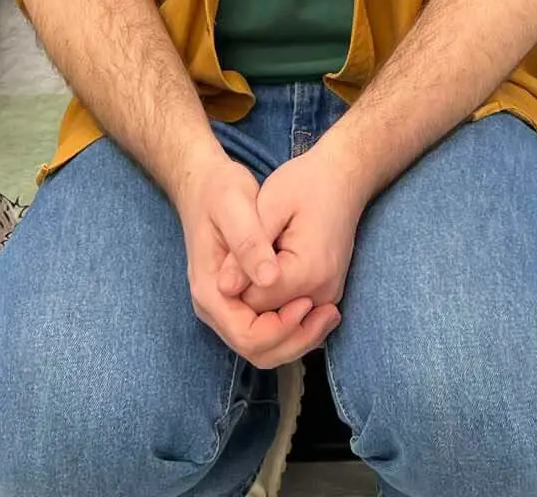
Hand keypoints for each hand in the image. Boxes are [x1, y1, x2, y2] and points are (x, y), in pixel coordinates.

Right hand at [175, 146, 338, 368]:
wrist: (206, 186)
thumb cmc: (219, 191)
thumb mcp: (233, 204)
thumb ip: (248, 242)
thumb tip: (268, 280)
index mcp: (210, 291)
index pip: (248, 336)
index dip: (283, 327)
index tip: (309, 301)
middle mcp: (216, 308)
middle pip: (259, 350)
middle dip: (296, 339)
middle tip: (330, 313)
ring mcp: (228, 308)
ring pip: (267, 347)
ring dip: (300, 337)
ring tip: (330, 312)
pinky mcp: (242, 302)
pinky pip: (270, 331)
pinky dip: (295, 326)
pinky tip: (319, 307)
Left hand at [220, 141, 364, 321]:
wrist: (343, 179)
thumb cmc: (304, 184)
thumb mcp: (269, 204)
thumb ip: (246, 247)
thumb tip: (223, 288)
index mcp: (307, 272)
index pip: (252, 304)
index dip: (233, 283)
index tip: (231, 252)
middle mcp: (322, 293)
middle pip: (266, 319)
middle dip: (245, 295)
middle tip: (240, 257)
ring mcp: (328, 298)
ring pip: (278, 322)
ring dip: (260, 298)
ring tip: (257, 259)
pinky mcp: (327, 296)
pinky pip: (292, 314)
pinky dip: (275, 301)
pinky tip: (269, 268)